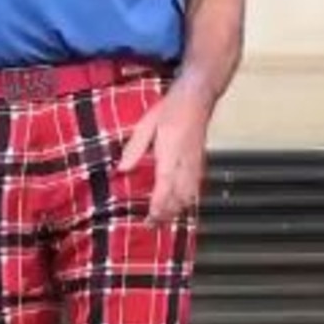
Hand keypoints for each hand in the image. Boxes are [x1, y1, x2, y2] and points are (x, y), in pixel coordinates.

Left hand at [117, 78, 210, 224]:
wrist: (196, 98)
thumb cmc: (169, 110)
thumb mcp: (146, 125)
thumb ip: (134, 149)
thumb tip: (122, 170)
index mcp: (169, 154)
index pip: (164, 188)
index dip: (158, 207)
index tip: (149, 220)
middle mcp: (185, 163)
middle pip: (179, 198)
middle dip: (167, 214)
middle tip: (153, 225)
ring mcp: (196, 164)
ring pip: (190, 195)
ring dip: (177, 210)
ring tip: (164, 219)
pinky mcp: (201, 162)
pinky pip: (196, 188)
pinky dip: (188, 200)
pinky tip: (181, 204)